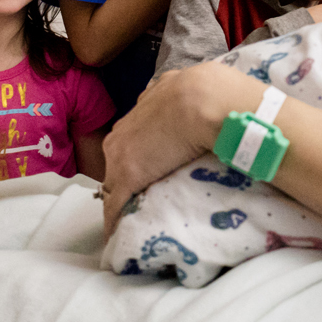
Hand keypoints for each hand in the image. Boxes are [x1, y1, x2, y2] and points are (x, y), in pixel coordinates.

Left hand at [102, 61, 260, 236]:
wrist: (204, 100)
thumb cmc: (209, 92)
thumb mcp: (195, 87)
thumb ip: (189, 96)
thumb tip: (202, 101)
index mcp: (144, 108)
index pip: (134, 137)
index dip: (142, 153)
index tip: (153, 165)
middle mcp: (125, 130)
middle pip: (117, 161)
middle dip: (126, 176)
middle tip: (144, 195)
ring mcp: (122, 155)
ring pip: (112, 184)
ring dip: (122, 199)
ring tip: (132, 217)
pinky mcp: (127, 178)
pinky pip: (115, 205)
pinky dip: (116, 221)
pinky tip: (119, 234)